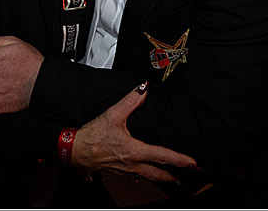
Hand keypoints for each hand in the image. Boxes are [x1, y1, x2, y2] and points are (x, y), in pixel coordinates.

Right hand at [72, 84, 196, 181]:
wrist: (76, 149)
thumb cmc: (92, 135)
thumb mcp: (112, 114)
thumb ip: (130, 101)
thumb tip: (143, 90)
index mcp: (134, 151)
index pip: (162, 156)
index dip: (179, 160)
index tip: (191, 162)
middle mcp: (132, 165)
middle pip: (158, 174)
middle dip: (174, 176)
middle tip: (187, 176)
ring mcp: (125, 171)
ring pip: (148, 177)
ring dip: (162, 177)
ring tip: (172, 177)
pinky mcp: (118, 172)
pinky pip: (137, 177)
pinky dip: (147, 176)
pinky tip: (147, 172)